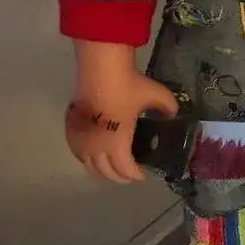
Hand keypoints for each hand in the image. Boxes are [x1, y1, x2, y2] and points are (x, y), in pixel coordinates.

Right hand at [65, 40, 176, 183]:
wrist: (101, 68)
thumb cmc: (129, 85)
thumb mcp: (157, 95)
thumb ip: (168, 108)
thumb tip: (173, 114)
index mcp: (117, 145)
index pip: (125, 169)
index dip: (134, 175)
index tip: (141, 175)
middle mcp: (97, 147)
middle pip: (105, 172)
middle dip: (118, 177)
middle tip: (127, 175)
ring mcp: (81, 139)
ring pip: (88, 165)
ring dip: (100, 170)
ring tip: (109, 167)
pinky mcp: (72, 128)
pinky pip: (76, 151)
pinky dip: (85, 158)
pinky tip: (91, 153)